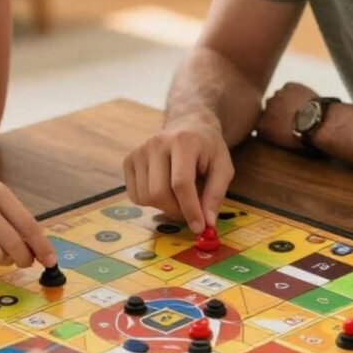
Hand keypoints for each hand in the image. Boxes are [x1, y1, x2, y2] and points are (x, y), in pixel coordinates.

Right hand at [123, 113, 233, 233]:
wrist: (188, 125)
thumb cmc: (208, 148)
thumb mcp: (223, 167)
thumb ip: (216, 194)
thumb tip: (207, 223)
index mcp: (182, 141)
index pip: (181, 183)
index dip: (190, 209)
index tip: (199, 227)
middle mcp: (156, 143)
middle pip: (159, 193)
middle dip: (176, 210)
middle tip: (191, 211)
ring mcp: (139, 151)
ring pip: (145, 197)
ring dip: (164, 207)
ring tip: (178, 195)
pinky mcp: (129, 160)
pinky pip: (135, 196)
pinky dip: (150, 202)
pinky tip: (164, 189)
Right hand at [256, 82, 317, 148]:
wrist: (317, 123)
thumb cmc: (302, 136)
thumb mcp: (280, 142)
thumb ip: (268, 133)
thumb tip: (266, 130)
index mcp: (261, 124)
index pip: (259, 122)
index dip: (269, 123)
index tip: (278, 127)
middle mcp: (265, 107)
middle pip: (268, 106)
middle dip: (276, 110)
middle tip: (289, 117)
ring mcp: (277, 95)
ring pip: (279, 96)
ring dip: (285, 101)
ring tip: (298, 109)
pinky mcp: (290, 86)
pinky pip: (289, 88)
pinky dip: (294, 92)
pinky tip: (302, 100)